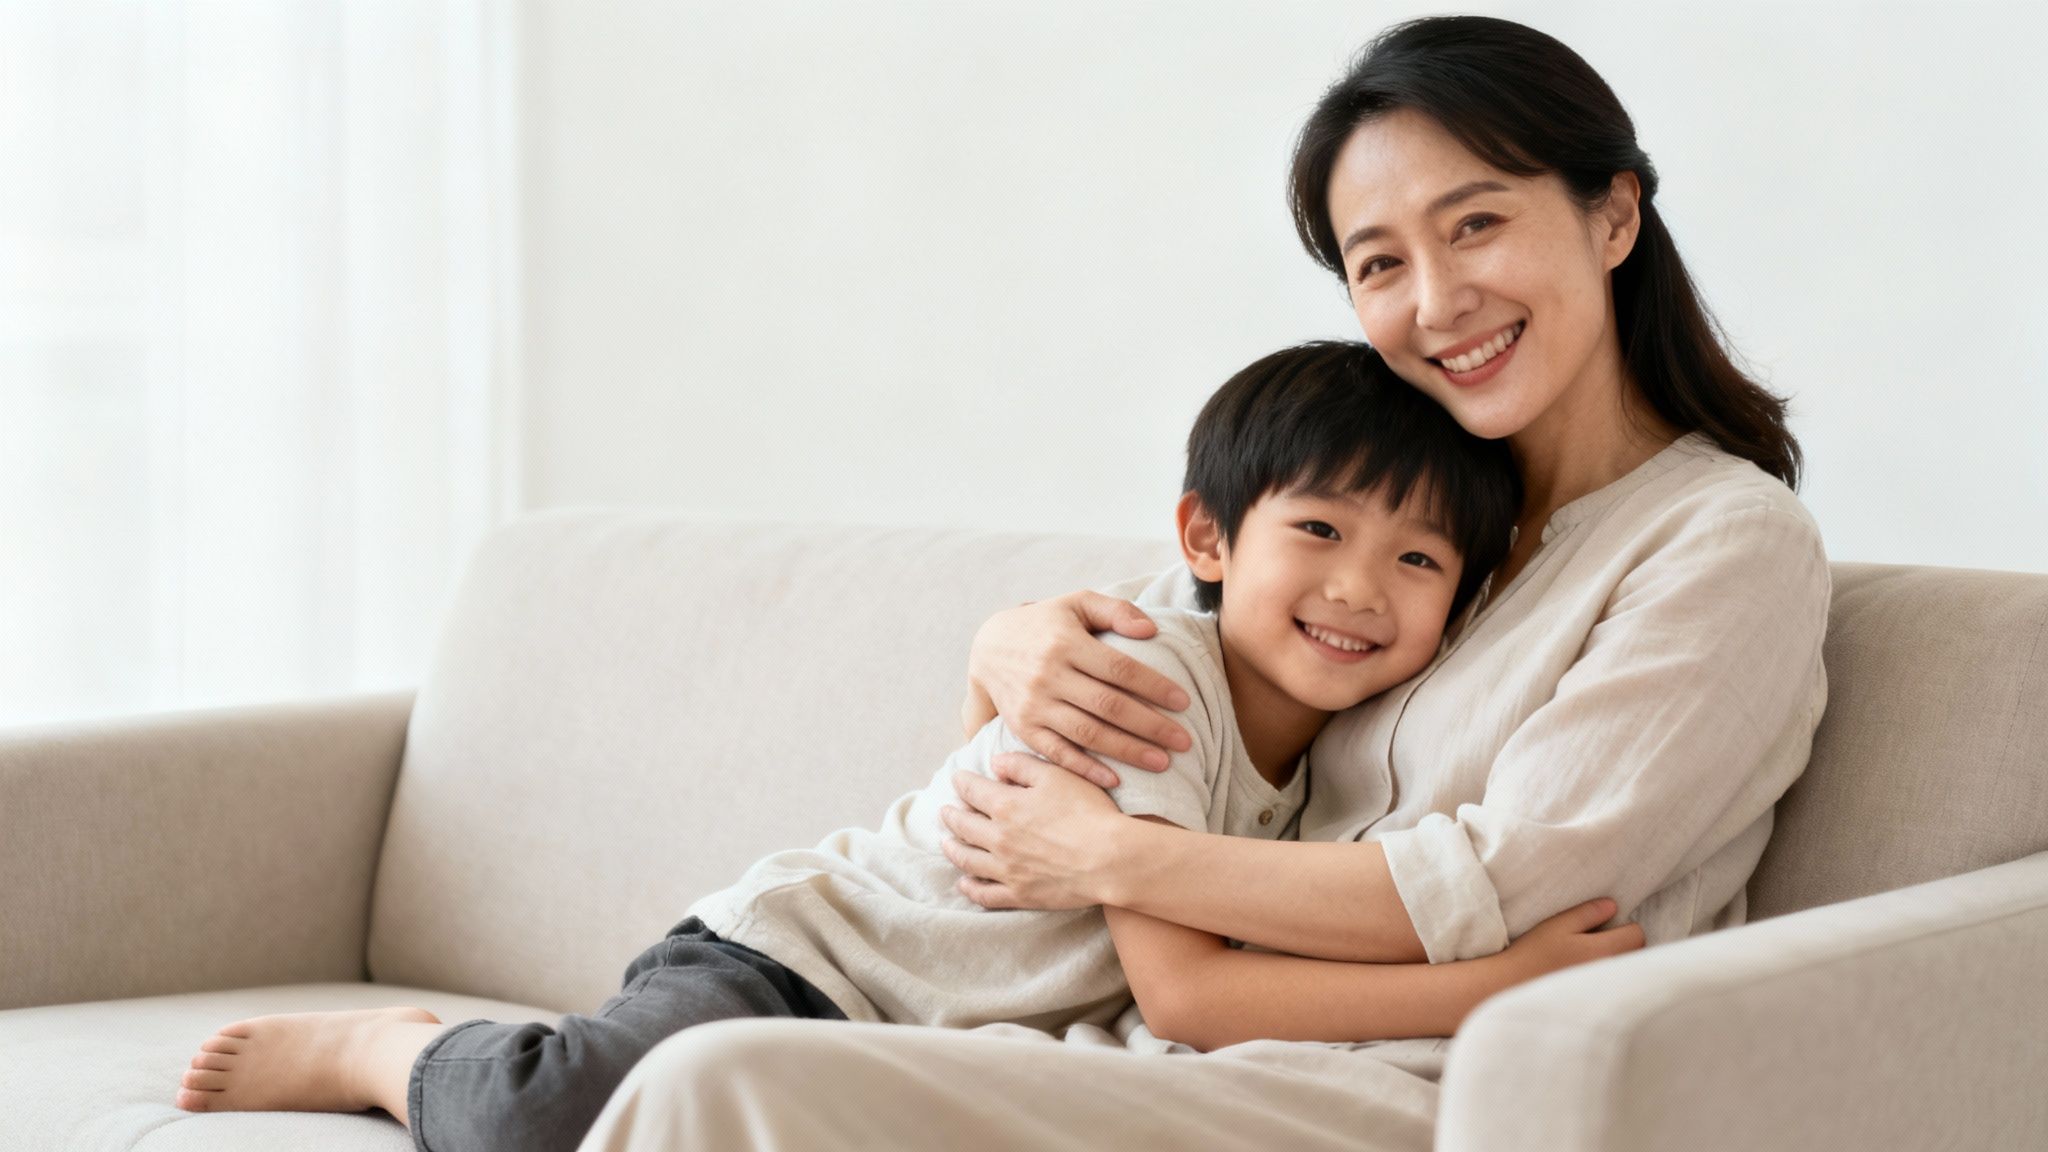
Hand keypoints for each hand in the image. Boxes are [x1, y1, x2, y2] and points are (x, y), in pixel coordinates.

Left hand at [940, 754, 1126, 909]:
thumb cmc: (1088, 812)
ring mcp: (1006, 869)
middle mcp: (998, 838)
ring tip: (947, 843)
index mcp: (1005, 805)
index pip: (972, 790)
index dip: (962, 782)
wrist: (1110, 859)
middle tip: (946, 811)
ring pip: (967, 859)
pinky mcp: (1019, 894)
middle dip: (952, 815)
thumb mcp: (1057, 775)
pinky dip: (970, 888)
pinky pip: (985, 894)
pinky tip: (964, 883)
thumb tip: (995, 764)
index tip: (958, 779)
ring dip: (953, 849)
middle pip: (963, 825)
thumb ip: (1022, 766)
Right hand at [966, 592, 1191, 787]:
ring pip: (1086, 733)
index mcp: (1066, 643)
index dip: (1154, 686)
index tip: (1184, 702)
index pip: (1119, 668)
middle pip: (1107, 705)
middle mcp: (1049, 676)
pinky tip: (1115, 780)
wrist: (989, 649)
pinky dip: (1085, 769)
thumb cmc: (1045, 624)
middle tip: (1185, 741)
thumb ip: (1115, 610)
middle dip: (1150, 726)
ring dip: (1126, 751)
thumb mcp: (1076, 603)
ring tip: (1163, 763)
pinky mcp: (1023, 728)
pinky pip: (1057, 753)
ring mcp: (1034, 705)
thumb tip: (1151, 629)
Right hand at [1494, 898, 1645, 984]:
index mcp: (1602, 951)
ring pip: (1627, 972)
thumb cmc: (1532, 953)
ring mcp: (1606, 992)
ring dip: (1619, 962)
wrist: (1511, 987)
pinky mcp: (1598, 1004)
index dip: (1625, 927)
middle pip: (1637, 955)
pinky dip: (1610, 981)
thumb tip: (1613, 906)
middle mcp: (1609, 973)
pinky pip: (1616, 988)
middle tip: (1599, 941)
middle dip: (1625, 945)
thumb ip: (1587, 914)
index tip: (1608, 927)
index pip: (1637, 935)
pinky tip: (1588, 978)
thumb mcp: (1557, 925)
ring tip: (1592, 959)